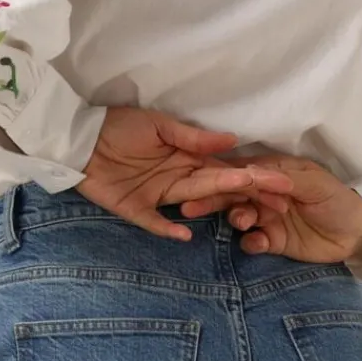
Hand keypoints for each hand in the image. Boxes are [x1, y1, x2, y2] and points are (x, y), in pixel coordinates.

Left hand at [75, 107, 294, 241]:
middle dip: (248, 195)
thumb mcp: (158, 125)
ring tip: (243, 215)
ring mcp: (158, 196)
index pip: (224, 168)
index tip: (281, 182)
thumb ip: (192, 138)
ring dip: (217, 207)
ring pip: (194, 202)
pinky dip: (169, 229)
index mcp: (186, 156)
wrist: (80, 138)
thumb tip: (232, 140)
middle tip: (281, 204)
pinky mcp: (135, 209)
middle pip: (217, 188)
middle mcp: (178, 178)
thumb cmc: (120, 126)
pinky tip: (187, 235)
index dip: (251, 176)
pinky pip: (155, 223)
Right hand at [179, 154, 361, 264]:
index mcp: (273, 173)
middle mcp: (264, 194)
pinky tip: (257, 243)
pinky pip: (253, 242)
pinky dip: (251, 242)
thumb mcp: (314, 183)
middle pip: (233, 194)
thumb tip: (251, 171)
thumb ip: (284, 179)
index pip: (242, 173)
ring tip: (240, 222)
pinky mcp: (273, 241)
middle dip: (214, 199)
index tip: (201, 180)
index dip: (222, 176)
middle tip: (191, 207)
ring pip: (240, 217)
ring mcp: (267, 218)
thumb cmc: (337, 199)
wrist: (358, 234)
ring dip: (235, 218)